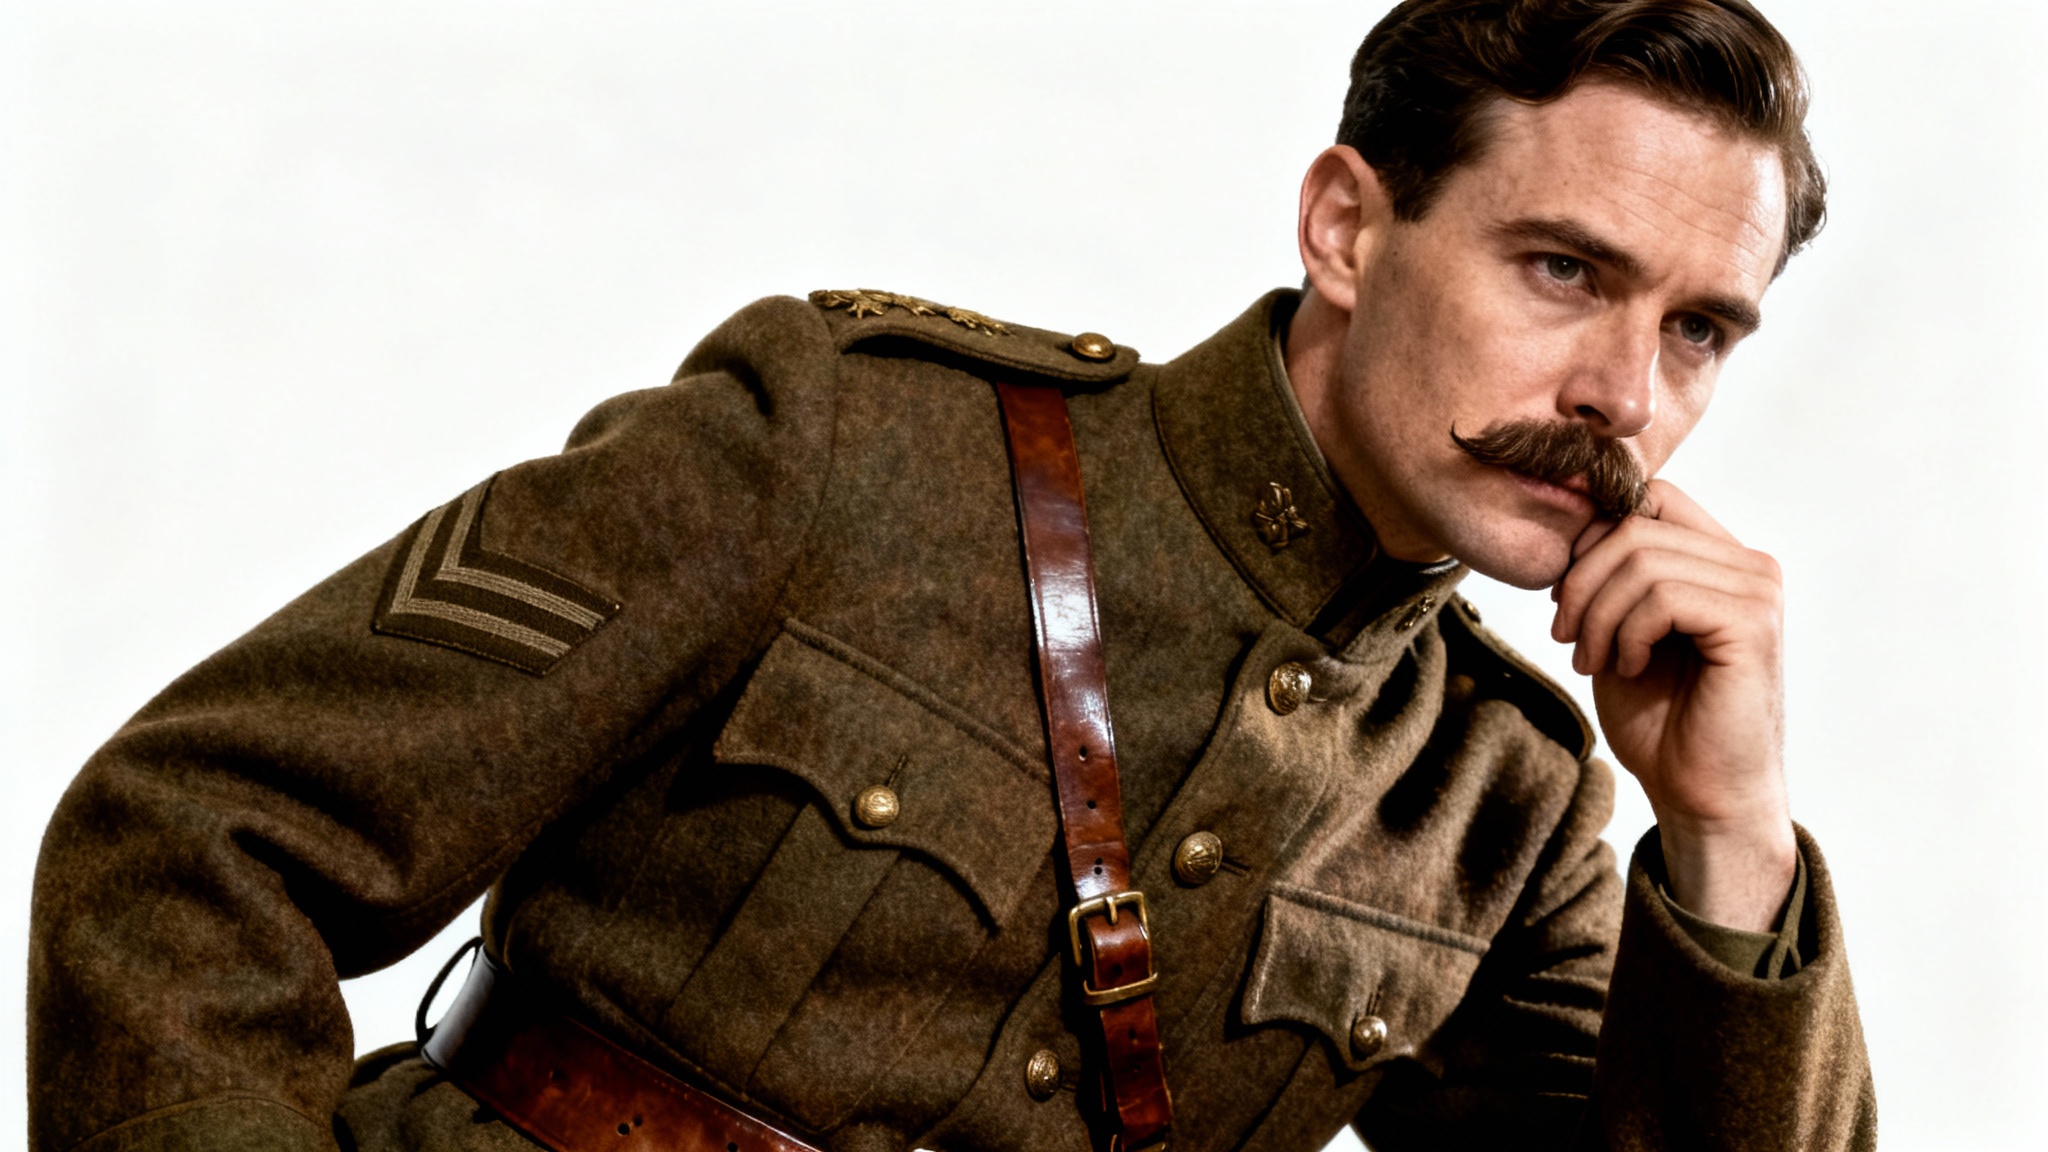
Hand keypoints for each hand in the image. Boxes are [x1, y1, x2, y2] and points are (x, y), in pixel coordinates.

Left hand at [1550, 479, 1795, 930]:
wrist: (1696, 792)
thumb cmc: (1659, 716)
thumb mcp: (1618, 627)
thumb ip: (1611, 570)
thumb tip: (1578, 517)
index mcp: (1720, 558)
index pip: (1649, 497)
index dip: (1592, 538)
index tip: (1564, 599)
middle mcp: (1749, 565)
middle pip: (1636, 524)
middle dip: (1581, 582)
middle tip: (1567, 639)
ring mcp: (1758, 591)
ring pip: (1642, 559)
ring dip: (1597, 615)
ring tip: (1594, 661)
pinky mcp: (1754, 624)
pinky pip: (1664, 596)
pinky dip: (1627, 633)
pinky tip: (1629, 668)